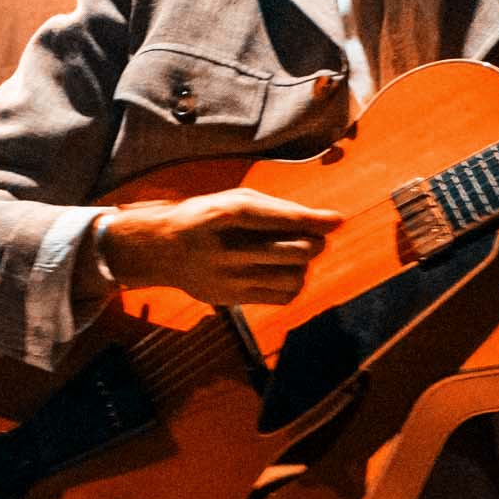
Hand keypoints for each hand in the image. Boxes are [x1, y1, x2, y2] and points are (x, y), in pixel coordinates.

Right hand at [96, 188, 345, 305]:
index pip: (279, 218)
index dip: (314, 220)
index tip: (337, 220)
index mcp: (225, 213)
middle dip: (314, 242)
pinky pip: (282, 297)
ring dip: (305, 265)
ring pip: (293, 276)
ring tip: (297, 255)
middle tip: (314, 237)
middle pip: (294, 250)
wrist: (160, 251)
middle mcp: (227, 247)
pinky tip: (285, 272)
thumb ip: (277, 209)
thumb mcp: (232, 201)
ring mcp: (229, 277)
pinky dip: (294, 284)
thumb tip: (328, 222)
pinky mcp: (232, 298)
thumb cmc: (206, 218)